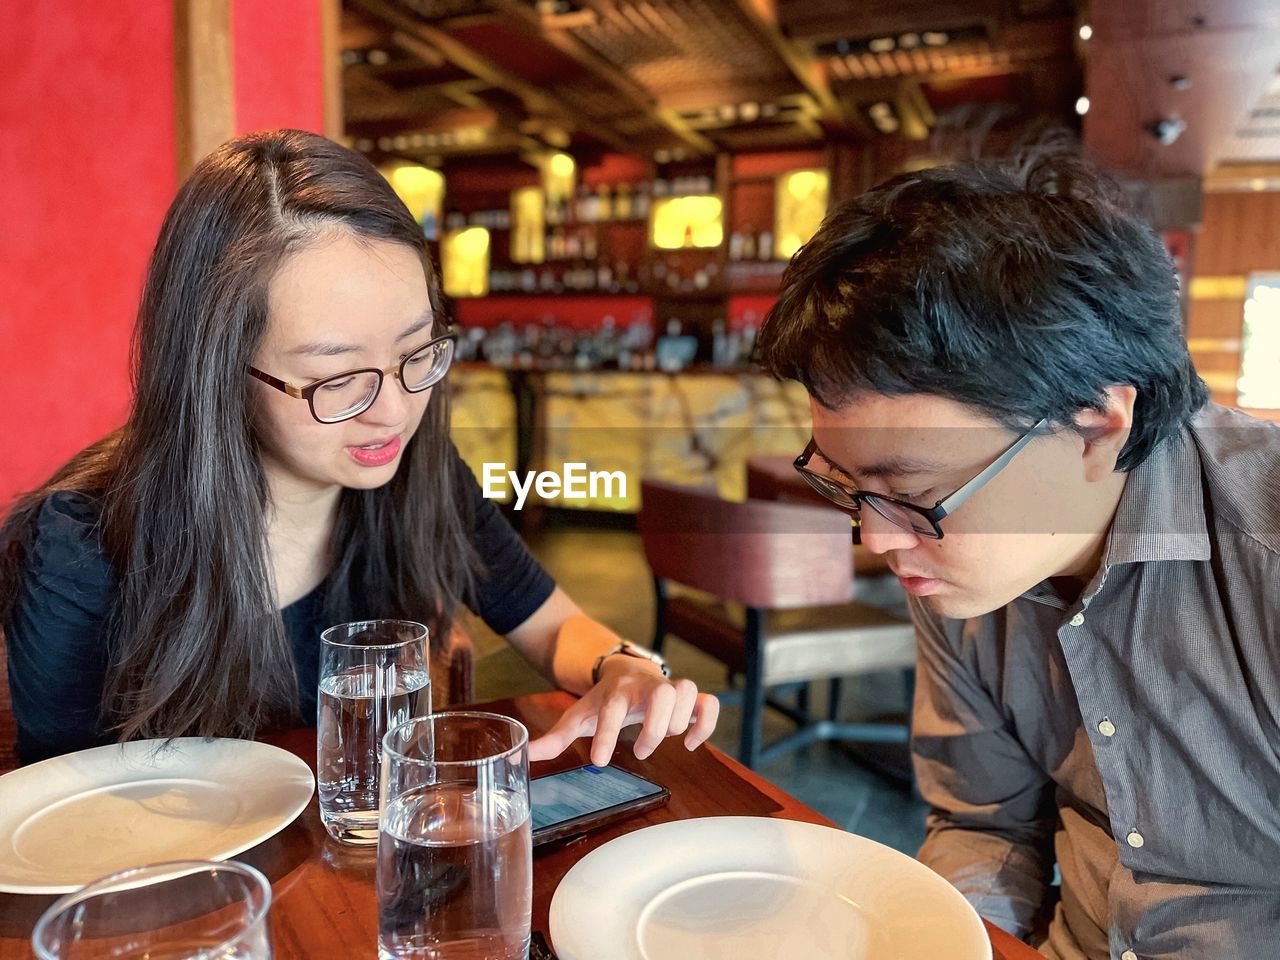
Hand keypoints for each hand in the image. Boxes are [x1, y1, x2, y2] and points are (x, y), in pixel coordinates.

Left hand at [527, 658, 719, 765]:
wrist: (625, 670)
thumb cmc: (603, 699)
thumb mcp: (578, 715)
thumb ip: (555, 738)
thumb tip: (525, 757)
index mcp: (615, 691)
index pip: (612, 709)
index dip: (607, 734)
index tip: (599, 761)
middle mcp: (645, 685)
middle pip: (662, 693)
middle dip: (655, 727)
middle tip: (641, 750)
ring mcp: (670, 688)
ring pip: (687, 692)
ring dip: (679, 722)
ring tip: (665, 738)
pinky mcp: (689, 697)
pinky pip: (709, 703)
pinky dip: (706, 724)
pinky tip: (691, 743)